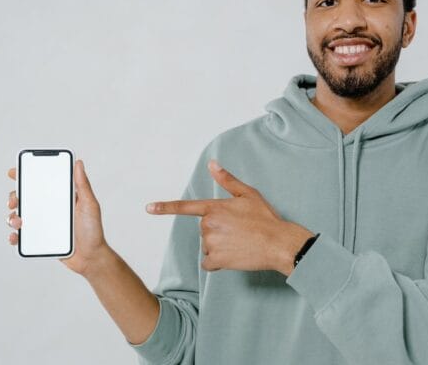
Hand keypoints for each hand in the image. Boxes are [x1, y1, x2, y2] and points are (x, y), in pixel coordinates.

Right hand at [6, 159, 110, 276]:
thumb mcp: (89, 205)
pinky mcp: (39, 239)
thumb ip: (83, 185)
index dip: (26, 175)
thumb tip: (78, 163)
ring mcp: (43, 224)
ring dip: (13, 217)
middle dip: (14, 197)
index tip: (15, 172)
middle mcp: (49, 209)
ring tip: (18, 221)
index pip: (41, 183)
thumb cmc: (93, 230)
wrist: (90, 257)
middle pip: (26, 198)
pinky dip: (14, 236)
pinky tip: (15, 237)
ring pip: (20, 216)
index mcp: (60, 198)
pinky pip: (21, 236)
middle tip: (14, 201)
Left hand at [145, 159, 313, 275]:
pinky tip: (235, 257)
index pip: (185, 207)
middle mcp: (209, 225)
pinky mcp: (216, 260)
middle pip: (204, 230)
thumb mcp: (248, 194)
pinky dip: (218, 263)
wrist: (278, 243)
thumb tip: (212, 164)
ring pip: (207, 247)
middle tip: (239, 232)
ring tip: (240, 244)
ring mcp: (211, 243)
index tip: (148, 208)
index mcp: (214, 208)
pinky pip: (208, 263)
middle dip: (217, 232)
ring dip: (219, 248)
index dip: (165, 207)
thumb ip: (227, 180)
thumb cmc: (265, 218)